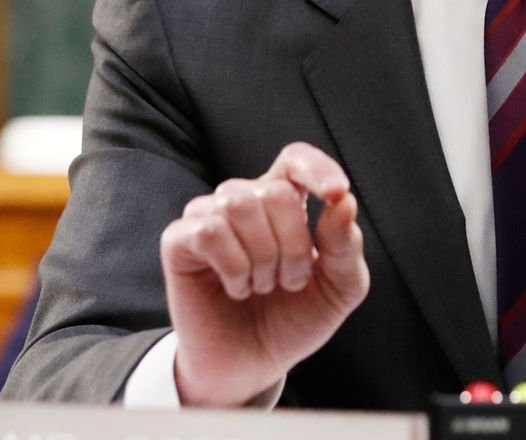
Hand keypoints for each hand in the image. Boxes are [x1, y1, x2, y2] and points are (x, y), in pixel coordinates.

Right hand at [159, 141, 369, 406]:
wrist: (252, 365)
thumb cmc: (294, 319)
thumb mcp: (339, 288)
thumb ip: (346, 245)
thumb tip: (344, 201)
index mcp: (286, 201)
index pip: (296, 159)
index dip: (317, 168)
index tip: (335, 194)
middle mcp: (245, 200)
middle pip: (274, 191)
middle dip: (292, 245)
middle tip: (289, 282)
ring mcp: (208, 216)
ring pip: (238, 204)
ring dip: (262, 257)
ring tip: (262, 286)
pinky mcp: (179, 241)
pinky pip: (208, 229)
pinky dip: (233, 265)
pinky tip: (237, 287)